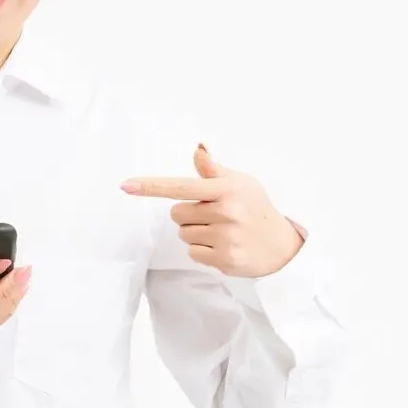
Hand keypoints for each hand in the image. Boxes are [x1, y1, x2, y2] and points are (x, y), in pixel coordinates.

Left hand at [120, 143, 303, 277]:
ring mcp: (225, 237)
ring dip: (196, 233)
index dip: (150, 186)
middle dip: (189, 214)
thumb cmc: (256, 209)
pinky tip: (222, 246)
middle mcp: (225, 212)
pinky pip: (192, 252)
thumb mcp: (241, 183)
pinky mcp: (224, 259)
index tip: (125, 185)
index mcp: (226, 189)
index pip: (180, 186)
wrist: (282, 246)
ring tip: (221, 231)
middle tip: (214, 216)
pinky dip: (203, 250)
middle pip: (176, 213)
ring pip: (183, 233)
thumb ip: (214, 170)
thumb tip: (198, 148)